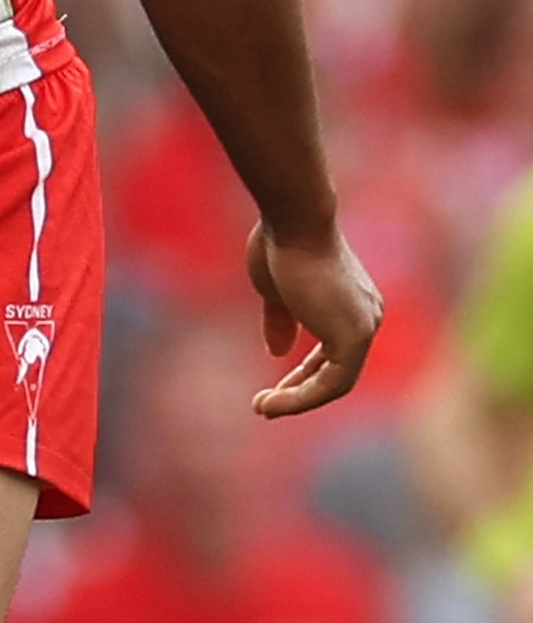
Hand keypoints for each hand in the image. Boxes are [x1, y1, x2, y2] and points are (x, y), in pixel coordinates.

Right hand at [245, 219, 382, 415]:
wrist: (293, 221)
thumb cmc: (281, 246)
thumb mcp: (277, 291)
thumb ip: (282, 321)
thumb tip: (278, 352)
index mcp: (353, 304)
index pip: (331, 351)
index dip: (301, 373)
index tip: (274, 387)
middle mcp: (367, 317)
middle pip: (336, 369)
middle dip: (299, 390)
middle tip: (266, 404)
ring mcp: (365, 328)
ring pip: (336, 382)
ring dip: (297, 400)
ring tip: (263, 409)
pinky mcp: (356, 339)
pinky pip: (332, 384)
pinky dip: (302, 398)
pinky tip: (273, 403)